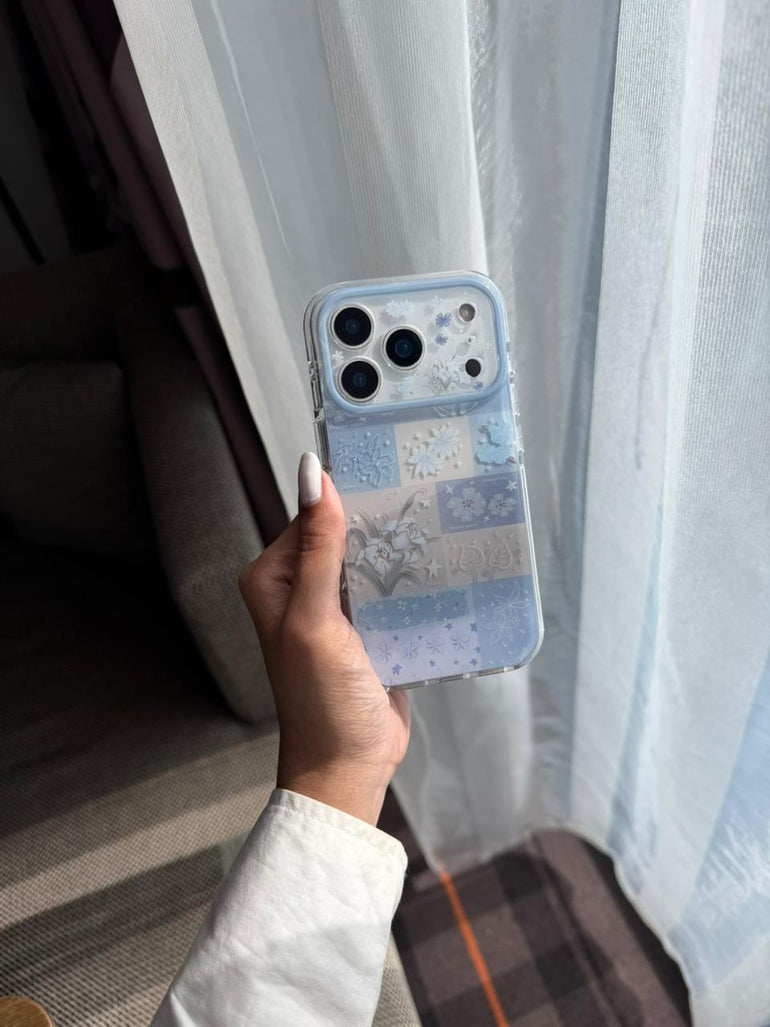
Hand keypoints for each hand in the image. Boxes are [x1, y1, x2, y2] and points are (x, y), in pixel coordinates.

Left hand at [239, 452, 409, 825]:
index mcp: (273, 578)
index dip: (347, 496)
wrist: (349, 763)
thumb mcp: (315, 618)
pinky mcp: (367, 627)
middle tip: (424, 496)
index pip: (311, 516)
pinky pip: (389, 589)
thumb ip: (318, 548)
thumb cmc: (321, 699)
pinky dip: (410, 580)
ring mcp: (335, 608)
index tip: (390, 472)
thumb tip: (313, 474)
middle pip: (343, 535)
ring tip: (439, 525)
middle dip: (378, 520)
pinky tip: (439, 566)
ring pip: (370, 560)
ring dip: (398, 549)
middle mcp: (300, 588)